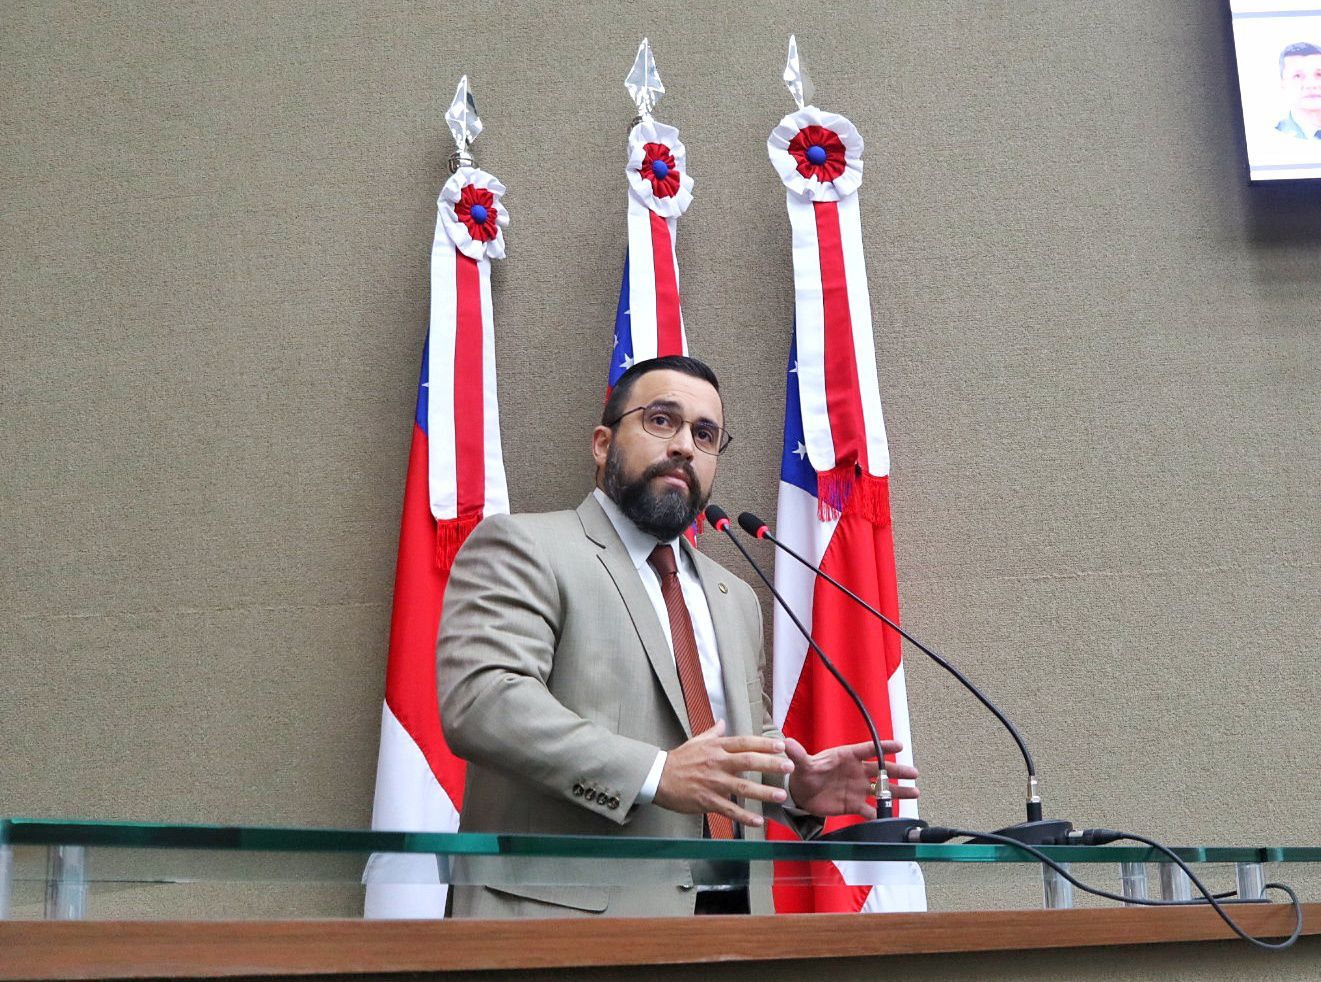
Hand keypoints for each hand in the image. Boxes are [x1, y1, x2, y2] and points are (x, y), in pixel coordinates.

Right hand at [653, 720, 795, 827]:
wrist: (658, 777)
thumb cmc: (679, 759)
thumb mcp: (696, 741)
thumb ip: (713, 733)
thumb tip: (723, 722)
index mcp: (716, 748)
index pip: (744, 743)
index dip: (764, 743)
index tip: (781, 745)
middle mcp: (717, 763)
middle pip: (748, 762)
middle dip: (770, 764)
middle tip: (789, 767)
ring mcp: (713, 783)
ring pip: (742, 788)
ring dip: (763, 793)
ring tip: (781, 796)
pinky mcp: (707, 801)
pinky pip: (729, 810)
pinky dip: (744, 817)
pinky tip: (758, 821)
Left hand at [785, 738, 918, 819]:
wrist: (801, 794)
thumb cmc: (805, 772)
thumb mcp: (801, 764)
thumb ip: (797, 754)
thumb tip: (785, 742)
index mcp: (846, 756)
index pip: (867, 749)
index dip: (883, 747)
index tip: (899, 746)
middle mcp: (856, 771)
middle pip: (880, 770)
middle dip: (897, 771)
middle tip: (914, 773)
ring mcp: (857, 788)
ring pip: (881, 789)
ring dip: (897, 791)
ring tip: (915, 792)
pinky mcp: (854, 805)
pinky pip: (869, 810)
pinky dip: (878, 814)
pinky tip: (889, 818)